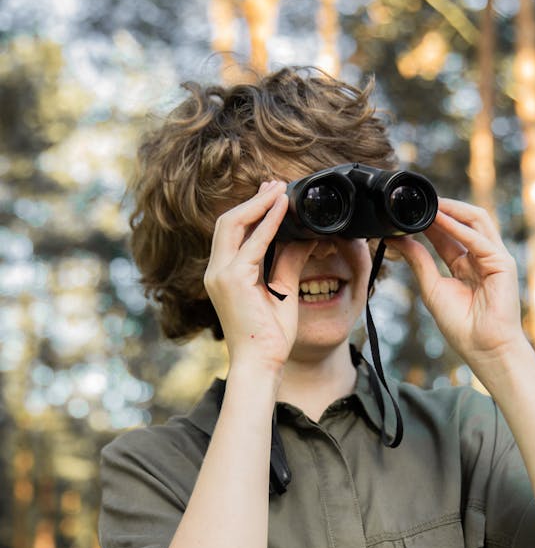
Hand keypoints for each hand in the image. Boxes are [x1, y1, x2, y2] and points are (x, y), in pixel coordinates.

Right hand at [203, 181, 314, 370]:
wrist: (261, 363)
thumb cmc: (269, 337)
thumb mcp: (282, 291)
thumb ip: (288, 261)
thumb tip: (305, 236)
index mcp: (224, 275)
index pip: (233, 233)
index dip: (252, 210)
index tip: (272, 194)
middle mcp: (217, 272)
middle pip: (228, 222)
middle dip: (253, 200)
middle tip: (277, 184)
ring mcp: (221, 275)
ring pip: (232, 224)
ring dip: (258, 204)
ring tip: (280, 188)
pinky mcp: (232, 280)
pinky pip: (252, 243)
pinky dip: (268, 222)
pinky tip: (282, 208)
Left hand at [393, 198, 524, 368]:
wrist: (483, 347)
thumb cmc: (462, 325)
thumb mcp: (432, 287)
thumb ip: (419, 261)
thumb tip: (399, 240)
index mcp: (466, 264)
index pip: (448, 233)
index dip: (430, 220)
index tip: (408, 210)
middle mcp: (481, 256)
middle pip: (464, 221)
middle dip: (442, 209)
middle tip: (417, 200)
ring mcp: (494, 257)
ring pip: (476, 221)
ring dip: (452, 210)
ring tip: (429, 203)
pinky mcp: (503, 263)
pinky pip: (479, 239)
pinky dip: (459, 228)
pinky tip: (440, 220)